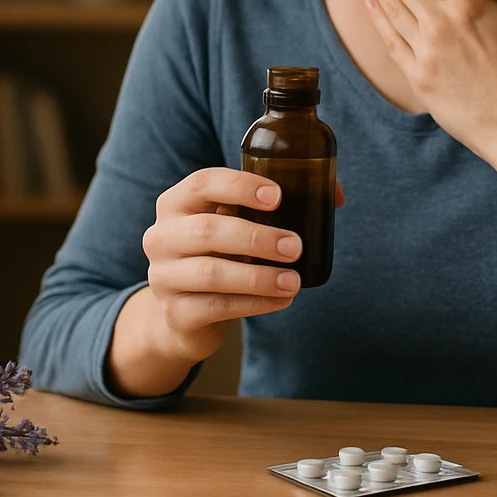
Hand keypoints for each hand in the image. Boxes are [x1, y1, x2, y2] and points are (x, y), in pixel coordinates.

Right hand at [140, 168, 345, 363]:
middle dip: (258, 238)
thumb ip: (270, 203)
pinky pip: (218, 307)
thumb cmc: (219, 253)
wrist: (183, 312)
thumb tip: (334, 195)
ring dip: (259, 277)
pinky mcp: (176, 313)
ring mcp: (163, 276)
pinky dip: (255, 303)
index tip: (278, 196)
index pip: (202, 183)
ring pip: (212, 273)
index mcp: (176, 203)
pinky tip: (283, 300)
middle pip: (207, 231)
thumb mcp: (232, 222)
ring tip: (294, 280)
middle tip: (296, 245)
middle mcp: (161, 236)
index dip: (240, 186)